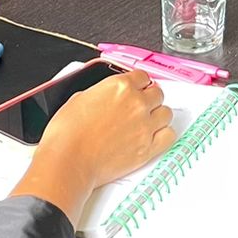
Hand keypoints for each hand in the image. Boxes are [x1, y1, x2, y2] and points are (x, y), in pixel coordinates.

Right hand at [34, 70, 176, 187]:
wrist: (68, 161)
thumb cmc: (67, 133)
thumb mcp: (79, 98)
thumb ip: (100, 94)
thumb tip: (105, 97)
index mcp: (120, 86)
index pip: (142, 76)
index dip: (139, 83)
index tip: (137, 88)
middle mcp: (136, 103)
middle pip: (158, 94)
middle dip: (149, 99)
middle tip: (140, 106)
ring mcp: (145, 126)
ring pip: (166, 113)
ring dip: (158, 115)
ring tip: (147, 122)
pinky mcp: (148, 148)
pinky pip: (169, 135)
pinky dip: (164, 134)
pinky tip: (154, 136)